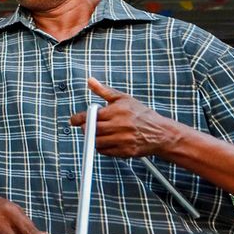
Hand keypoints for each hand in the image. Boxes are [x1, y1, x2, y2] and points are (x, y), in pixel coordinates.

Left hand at [70, 77, 184, 157]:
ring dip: (93, 138)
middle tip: (87, 127)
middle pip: (91, 130)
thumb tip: (90, 81)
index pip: (91, 116)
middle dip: (86, 128)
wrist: (160, 132)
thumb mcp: (123, 99)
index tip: (73, 120)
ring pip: (96, 142)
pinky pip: (104, 151)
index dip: (79, 118)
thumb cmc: (141, 115)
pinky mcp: (125, 151)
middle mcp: (119, 126)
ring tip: (98, 133)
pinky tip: (106, 140)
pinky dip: (101, 147)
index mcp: (117, 111)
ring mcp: (122, 140)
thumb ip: (104, 91)